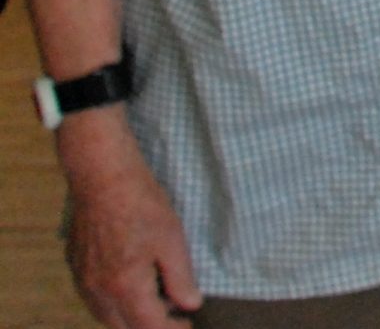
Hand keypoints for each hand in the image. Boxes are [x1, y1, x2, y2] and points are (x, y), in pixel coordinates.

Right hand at [59, 118, 198, 328]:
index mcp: (125, 288)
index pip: (148, 328)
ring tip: (157, 298)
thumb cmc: (142, 205)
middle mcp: (98, 292)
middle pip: (123, 327)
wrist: (103, 178)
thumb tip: (190, 305)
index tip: (188, 325)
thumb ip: (181, 279)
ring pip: (105, 315)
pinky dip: (114, 301)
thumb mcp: (172, 241)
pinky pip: (94, 298)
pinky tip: (131, 283)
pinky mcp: (75, 268)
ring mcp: (82, 281)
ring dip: (130, 316)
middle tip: (175, 314)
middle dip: (150, 325)